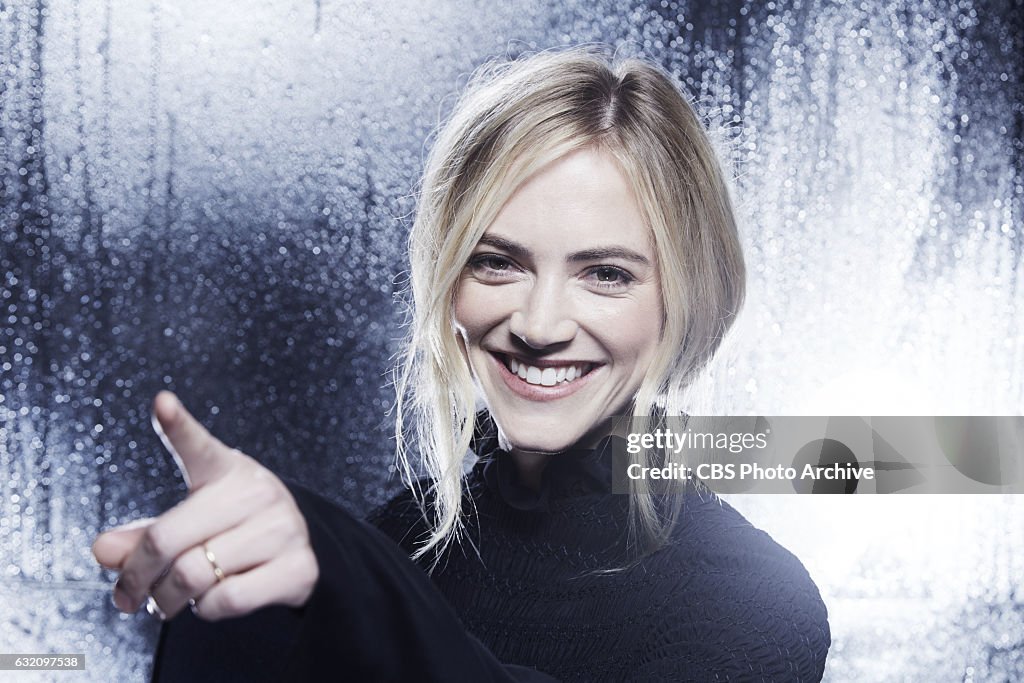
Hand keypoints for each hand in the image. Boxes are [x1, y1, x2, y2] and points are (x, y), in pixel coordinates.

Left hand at [91, 391, 318, 620]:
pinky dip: (205, 610)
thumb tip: (103, 551)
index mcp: (227, 470)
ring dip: (168, 599)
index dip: (178, 425)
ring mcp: (283, 527)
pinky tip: (209, 600)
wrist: (298, 553)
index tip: (162, 403)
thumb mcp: (187, 524)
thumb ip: (142, 536)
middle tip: (127, 597)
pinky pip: (227, 599)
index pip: (198, 446)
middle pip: (168, 539)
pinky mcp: (298, 566)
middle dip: (137, 577)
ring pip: (194, 575)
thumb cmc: (230, 532)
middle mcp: (258, 491)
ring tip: (168, 600)